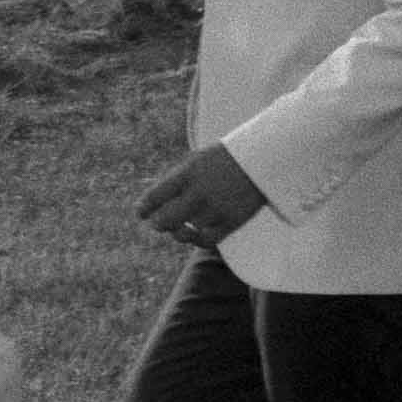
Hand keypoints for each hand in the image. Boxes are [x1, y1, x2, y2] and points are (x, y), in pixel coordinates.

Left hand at [135, 143, 267, 248]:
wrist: (260, 160)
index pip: (155, 196)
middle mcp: (199, 192)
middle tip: (156, 222)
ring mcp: (215, 209)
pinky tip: (192, 234)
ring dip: (176, 231)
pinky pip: (205, 240)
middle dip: (157, 223)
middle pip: (165, 219)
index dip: (144, 208)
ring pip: (183, 231)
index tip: (140, 213)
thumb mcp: (193, 161)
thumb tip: (148, 202)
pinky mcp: (231, 221)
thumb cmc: (220, 161)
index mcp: (187, 173)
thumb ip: (173, 180)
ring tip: (176, 226)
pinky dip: (195, 240)